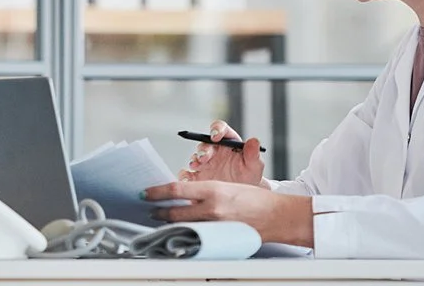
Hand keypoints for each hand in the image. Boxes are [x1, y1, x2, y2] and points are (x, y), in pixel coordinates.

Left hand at [143, 180, 312, 246]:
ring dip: (170, 223)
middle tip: (150, 210)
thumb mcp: (228, 186)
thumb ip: (205, 191)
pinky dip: (187, 232)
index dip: (157, 192)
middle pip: (174, 212)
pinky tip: (182, 231)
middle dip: (159, 211)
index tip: (147, 193)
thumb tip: (184, 192)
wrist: (277, 216)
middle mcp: (212, 208)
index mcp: (213, 190)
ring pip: (183, 225)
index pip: (176, 190)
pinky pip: (197, 235)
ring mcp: (215, 225)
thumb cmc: (257, 199)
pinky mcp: (220, 238)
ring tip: (163, 220)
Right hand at [180, 120, 265, 187]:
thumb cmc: (249, 176)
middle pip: (205, 144)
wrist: (242, 195)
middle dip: (203, 150)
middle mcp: (214, 150)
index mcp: (228, 142)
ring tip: (197, 166)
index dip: (216, 129)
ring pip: (195, 157)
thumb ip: (254, 153)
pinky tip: (188, 179)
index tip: (216, 136)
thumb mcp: (255, 166)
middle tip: (204, 157)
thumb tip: (254, 140)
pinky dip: (185, 175)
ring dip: (194, 160)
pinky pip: (188, 174)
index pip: (220, 129)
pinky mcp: (198, 176)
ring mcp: (205, 163)